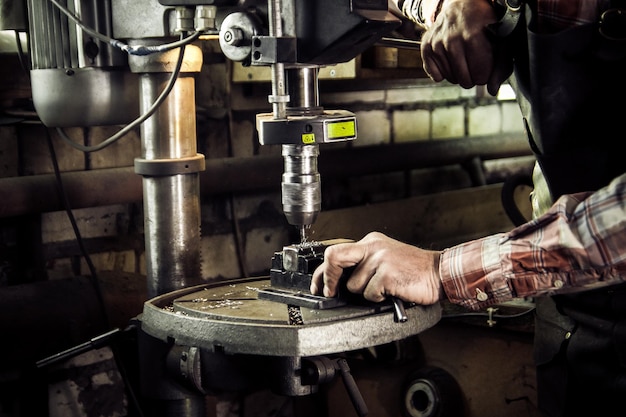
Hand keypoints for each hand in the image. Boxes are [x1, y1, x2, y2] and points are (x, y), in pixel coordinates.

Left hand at [311, 232, 442, 304]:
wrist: (440, 273)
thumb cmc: (414, 271)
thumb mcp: (385, 259)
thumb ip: (363, 264)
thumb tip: (337, 281)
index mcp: (371, 242)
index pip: (336, 252)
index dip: (323, 272)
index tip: (319, 285)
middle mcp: (373, 246)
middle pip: (334, 258)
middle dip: (328, 278)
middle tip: (330, 292)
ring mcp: (380, 259)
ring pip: (354, 285)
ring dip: (367, 293)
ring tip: (386, 288)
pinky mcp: (387, 274)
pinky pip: (370, 294)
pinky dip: (380, 298)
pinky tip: (392, 291)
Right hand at [420, 0, 512, 94]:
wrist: (464, 4)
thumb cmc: (485, 24)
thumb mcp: (501, 40)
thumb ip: (501, 66)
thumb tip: (492, 90)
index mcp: (473, 37)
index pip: (480, 76)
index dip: (486, 74)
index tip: (486, 65)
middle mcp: (452, 39)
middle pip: (464, 80)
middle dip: (473, 76)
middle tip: (475, 63)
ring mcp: (437, 42)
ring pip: (450, 79)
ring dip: (459, 74)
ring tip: (464, 58)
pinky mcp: (426, 46)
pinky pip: (435, 76)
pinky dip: (443, 73)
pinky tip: (450, 60)